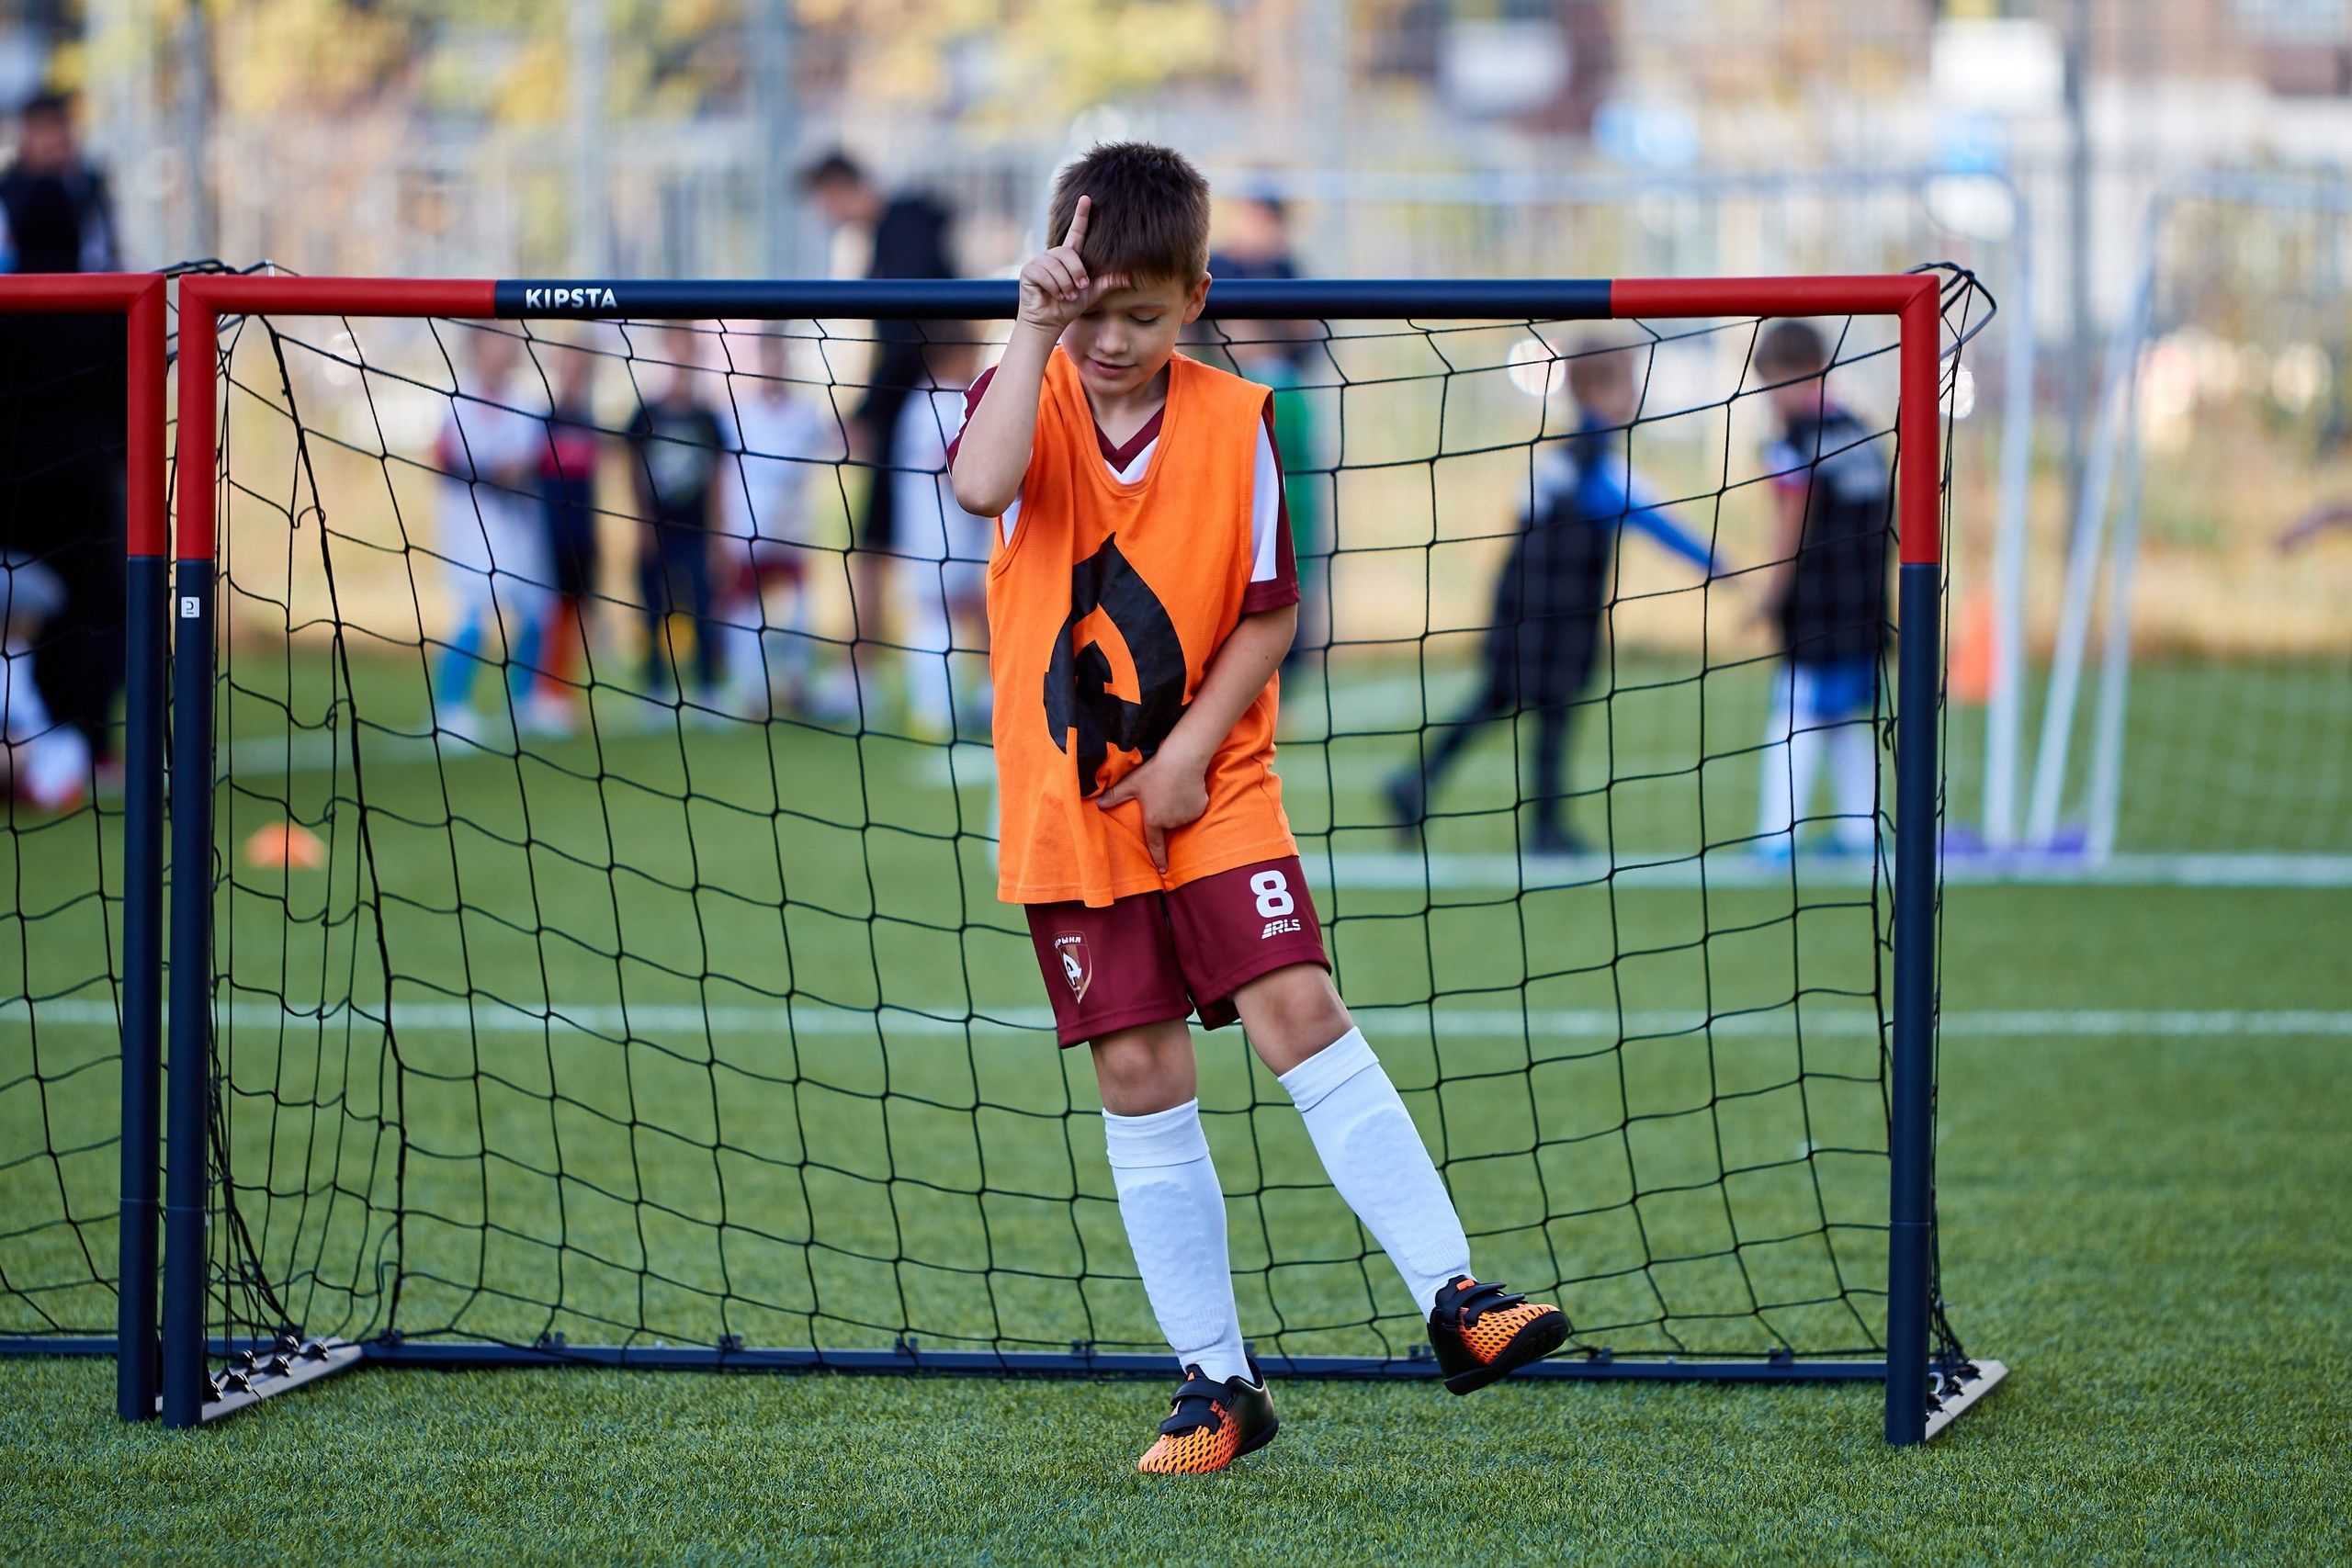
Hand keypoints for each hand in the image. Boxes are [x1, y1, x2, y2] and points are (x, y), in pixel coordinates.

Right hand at [1017, 195, 1129, 336]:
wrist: (1050, 321)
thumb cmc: (1069, 306)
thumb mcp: (1092, 293)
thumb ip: (1107, 283)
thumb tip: (1129, 279)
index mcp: (1069, 257)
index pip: (1076, 232)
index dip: (1081, 216)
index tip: (1086, 198)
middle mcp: (1053, 255)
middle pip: (1068, 253)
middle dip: (1076, 273)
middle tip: (1079, 289)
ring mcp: (1040, 261)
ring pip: (1057, 265)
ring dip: (1065, 284)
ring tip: (1066, 295)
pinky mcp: (1029, 270)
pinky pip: (1045, 274)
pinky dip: (1053, 287)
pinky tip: (1053, 295)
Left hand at [1094, 744, 1209, 875]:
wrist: (1183, 759)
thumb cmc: (1155, 771)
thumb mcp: (1132, 783)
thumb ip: (1114, 796)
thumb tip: (1095, 803)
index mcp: (1154, 819)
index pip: (1155, 844)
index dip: (1158, 859)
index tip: (1163, 871)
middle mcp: (1172, 822)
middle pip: (1168, 823)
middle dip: (1166, 813)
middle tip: (1164, 793)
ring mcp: (1187, 816)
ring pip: (1181, 816)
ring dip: (1178, 807)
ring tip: (1174, 788)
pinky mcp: (1200, 808)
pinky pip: (1194, 808)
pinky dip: (1191, 801)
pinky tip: (1186, 787)